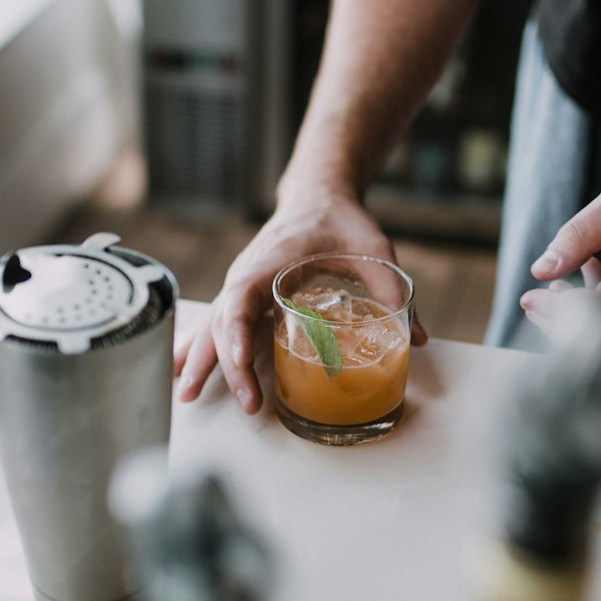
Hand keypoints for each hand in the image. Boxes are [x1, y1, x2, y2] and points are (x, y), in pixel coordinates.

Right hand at [174, 192, 426, 411]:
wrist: (317, 197)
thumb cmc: (340, 220)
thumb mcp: (372, 248)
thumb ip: (391, 289)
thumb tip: (417, 337)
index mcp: (271, 261)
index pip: (243, 299)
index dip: (239, 332)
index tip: (242, 361)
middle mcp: (247, 275)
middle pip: (224, 322)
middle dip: (225, 365)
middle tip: (246, 404)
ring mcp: (241, 286)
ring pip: (212, 325)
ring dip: (198, 360)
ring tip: (184, 395)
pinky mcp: (244, 295)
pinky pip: (216, 323)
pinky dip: (199, 346)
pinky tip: (182, 371)